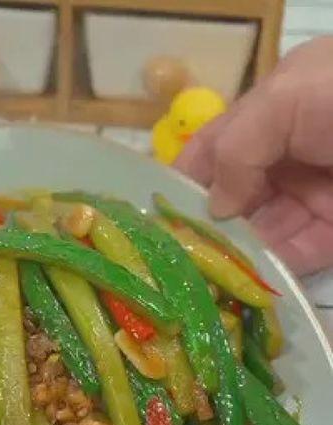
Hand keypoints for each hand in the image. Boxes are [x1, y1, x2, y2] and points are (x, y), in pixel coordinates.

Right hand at [175, 37, 332, 275]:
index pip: (209, 152)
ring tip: (192, 286)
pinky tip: (236, 290)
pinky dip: (266, 274)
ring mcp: (308, 198)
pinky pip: (291, 257)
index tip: (148, 218)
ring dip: (227, 258)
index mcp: (266, 116)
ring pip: (254, 234)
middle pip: (228, 200)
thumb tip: (213, 208)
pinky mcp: (332, 233)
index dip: (178, 181)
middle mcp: (281, 160)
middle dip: (199, 229)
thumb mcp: (288, 96)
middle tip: (166, 266)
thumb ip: (238, 147)